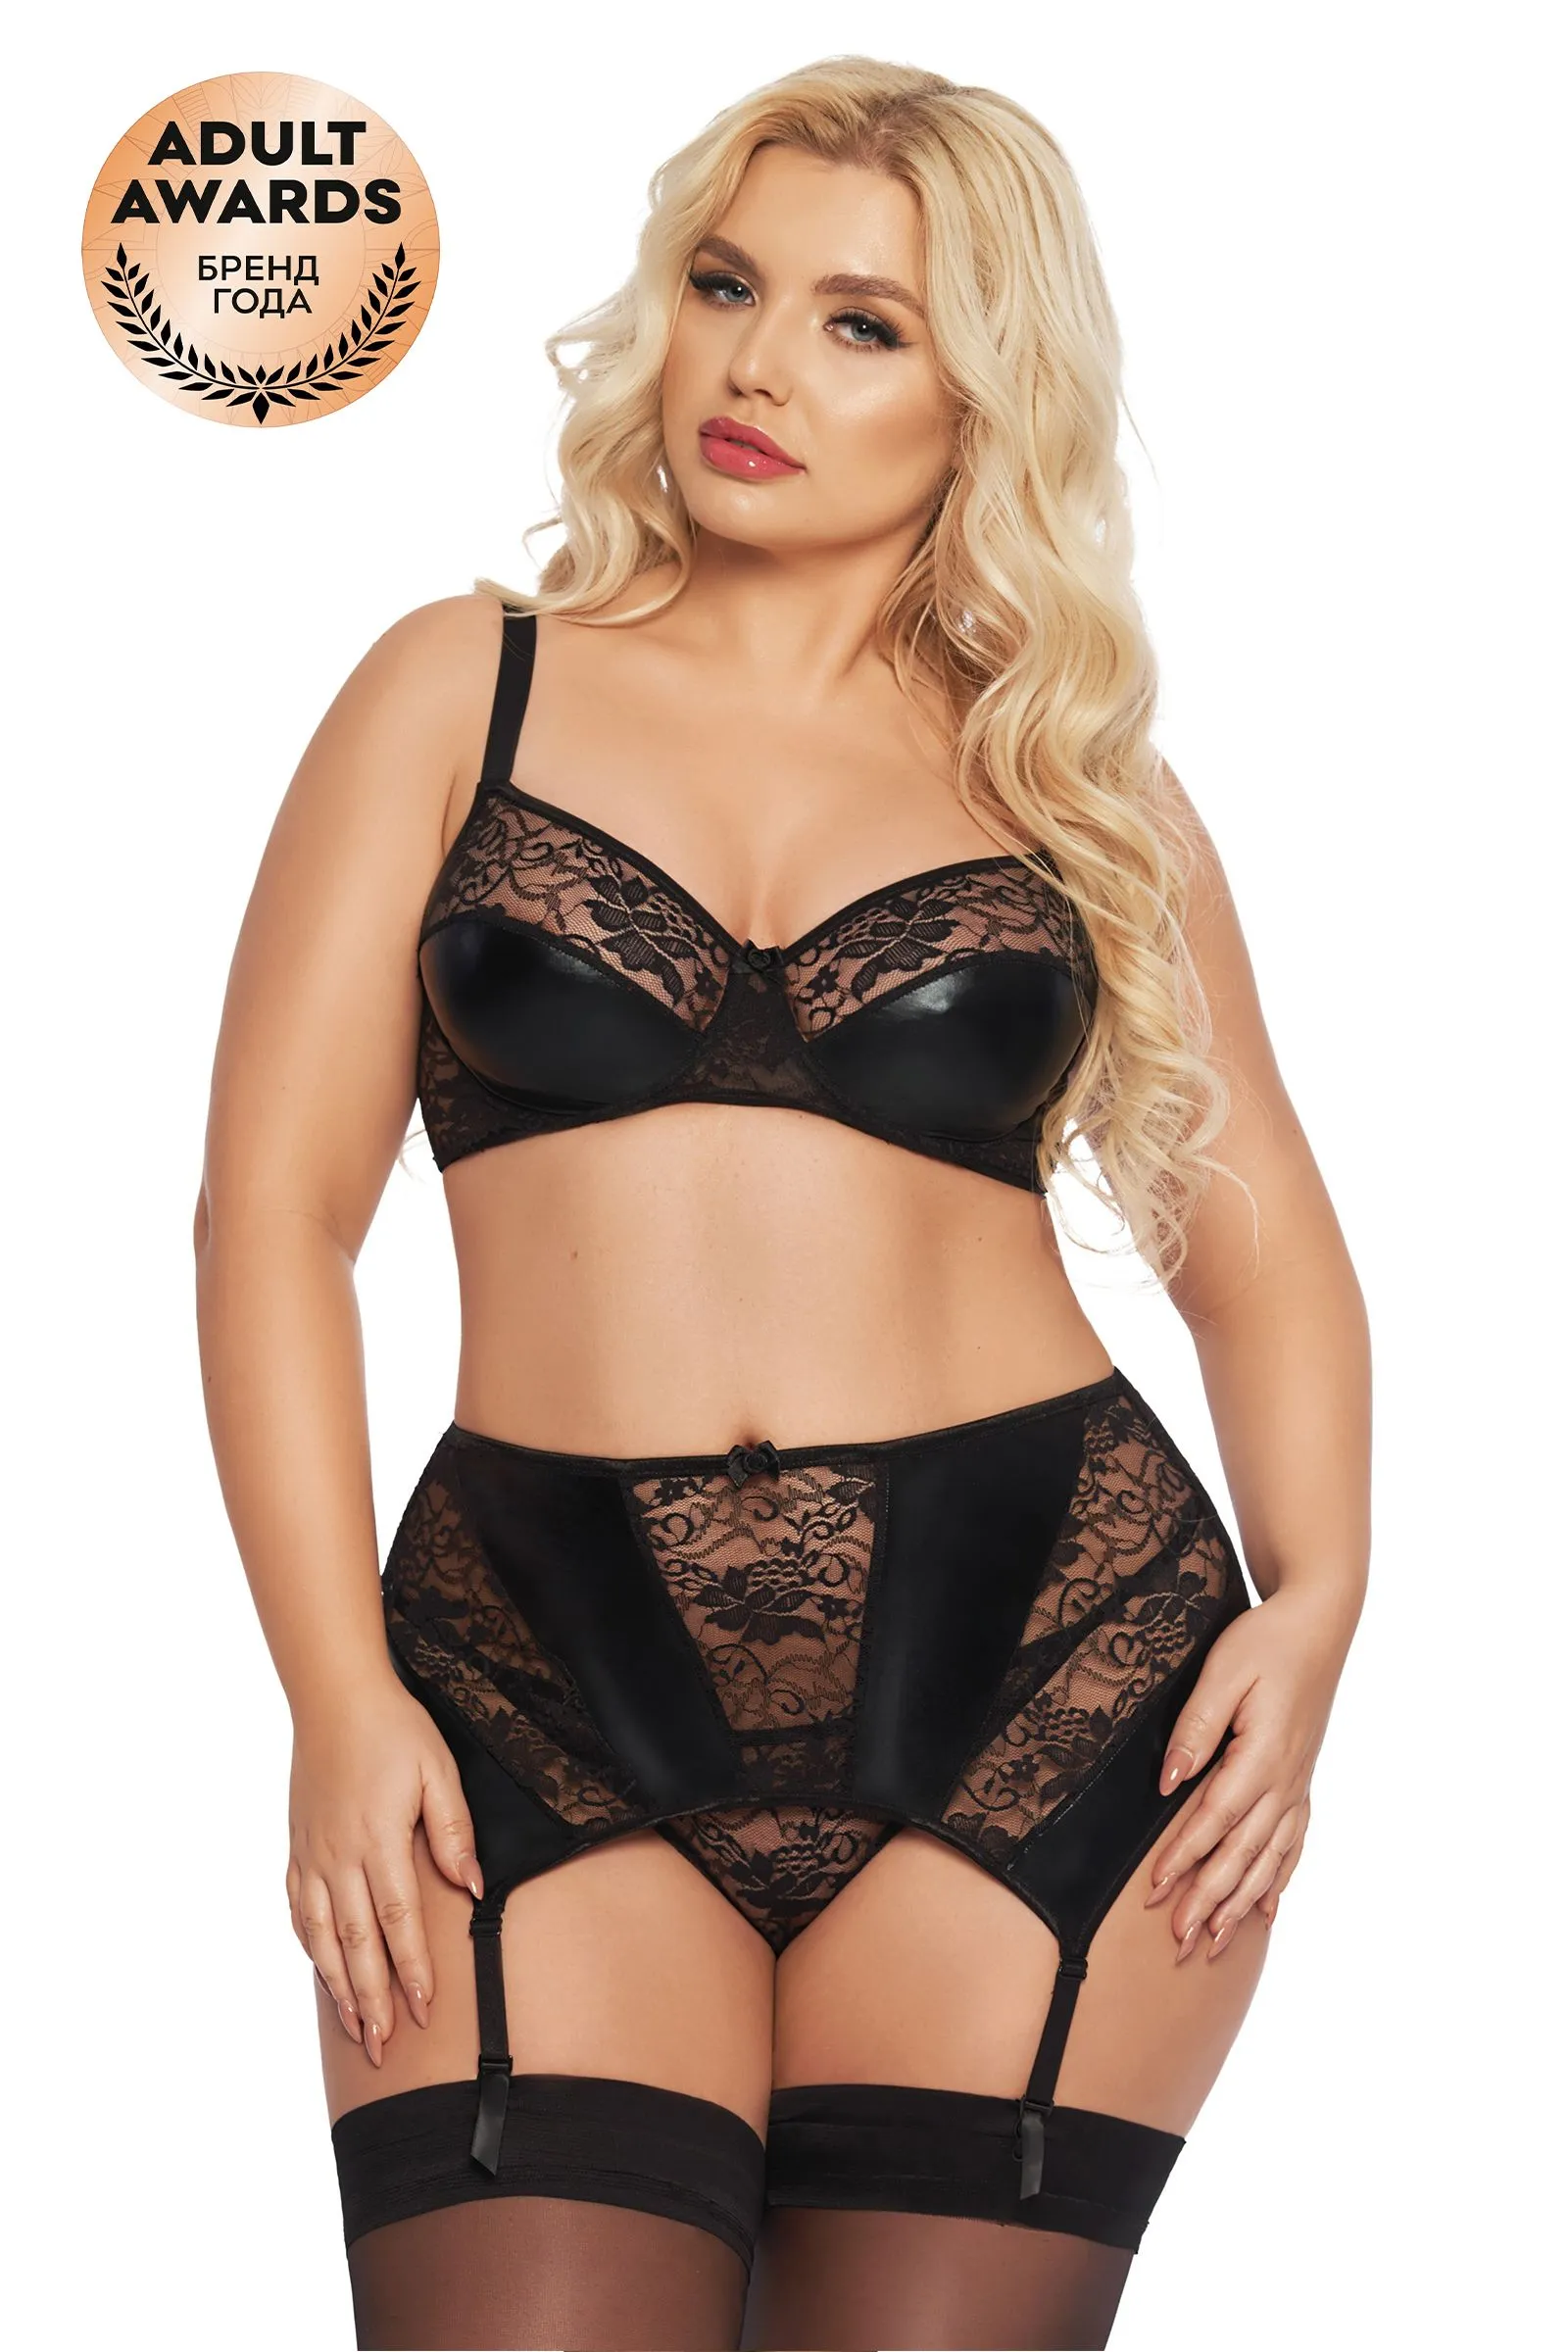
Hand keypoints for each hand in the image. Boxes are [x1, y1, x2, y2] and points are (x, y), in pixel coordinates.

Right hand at [285, 1676, 482, 2064]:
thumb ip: (454, 1832)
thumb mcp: (439, 1771)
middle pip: (356, 1943)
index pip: (397, 1921)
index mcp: (378, 1840)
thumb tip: (471, 1887)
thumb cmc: (394, 1730)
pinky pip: (298, 1910)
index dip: (410, 1970)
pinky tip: (322, 1971)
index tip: (425, 2010)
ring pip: (321, 1937)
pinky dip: (309, 1948)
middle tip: (384, 2048)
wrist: (335, 1697)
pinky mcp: (298, 1848)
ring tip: (354, 2028)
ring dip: (339, 1986)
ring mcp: (312, 1855)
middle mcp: (339, 1857)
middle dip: (372, 2000)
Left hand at [1143, 1587, 1350, 1959]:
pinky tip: (1268, 1910)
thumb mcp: (1223, 1672)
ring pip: (1269, 1859)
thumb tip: (1170, 1781)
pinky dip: (1279, 1880)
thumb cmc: (1266, 1641)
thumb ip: (1196, 1729)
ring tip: (1215, 1942)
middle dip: (1208, 1899)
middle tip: (1179, 1942)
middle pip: (1242, 1853)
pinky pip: (1294, 1843)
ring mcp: (1298, 1783)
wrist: (1319, 1624)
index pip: (1215, 1819)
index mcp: (1261, 1756)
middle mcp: (1285, 1780)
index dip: (1184, 1858)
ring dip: (1240, 1902)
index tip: (1155, 1892)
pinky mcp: (1302, 1779)